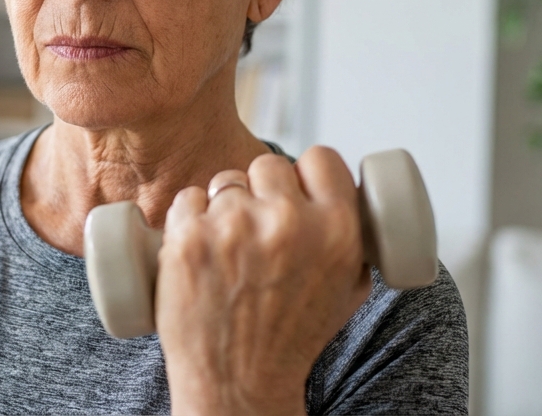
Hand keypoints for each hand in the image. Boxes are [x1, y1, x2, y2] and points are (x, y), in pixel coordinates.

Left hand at [156, 147, 371, 415]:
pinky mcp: (188, 238)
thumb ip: (353, 238)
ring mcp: (233, 227)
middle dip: (263, 191)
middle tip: (258, 227)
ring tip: (229, 249)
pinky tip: (199, 247)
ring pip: (225, 182)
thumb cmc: (292, 339)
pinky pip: (187, 199)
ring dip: (225, 205)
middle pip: (268, 166)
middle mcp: (287, 222)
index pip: (321, 158)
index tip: (296, 185)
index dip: (307, 171)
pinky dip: (189, 218)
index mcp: (336, 230)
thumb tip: (347, 194)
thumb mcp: (348, 288)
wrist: (239, 383)